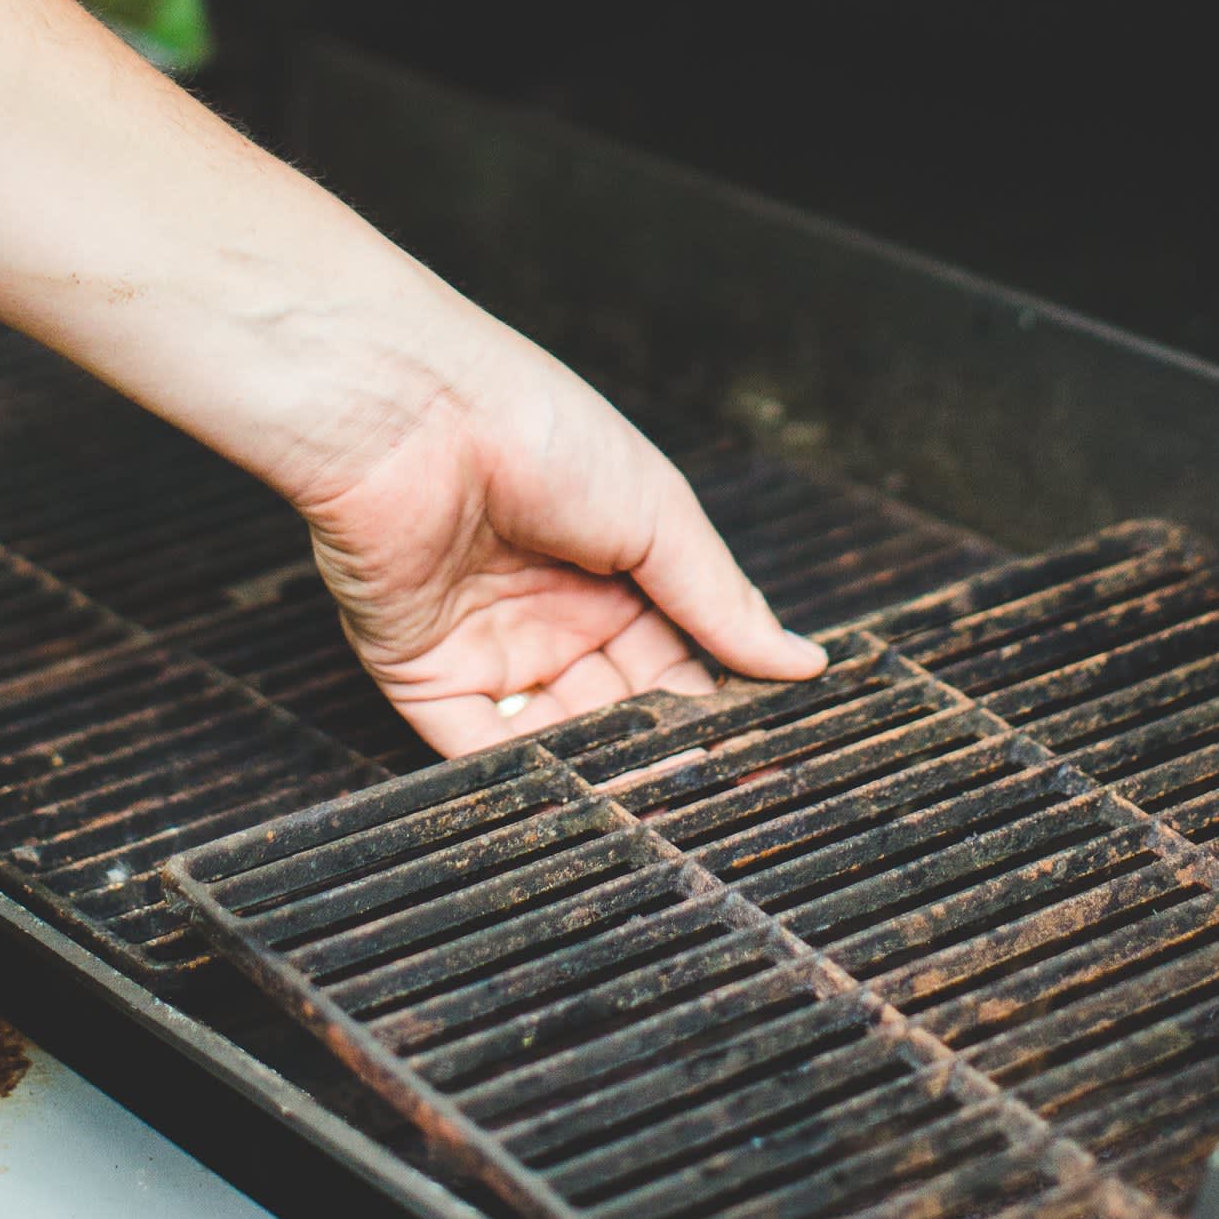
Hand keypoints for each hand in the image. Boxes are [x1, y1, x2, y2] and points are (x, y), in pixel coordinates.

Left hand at [283, 312, 827, 756]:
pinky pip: (474, 749)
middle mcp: (553, 609)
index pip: (676, 656)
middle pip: (618, 706)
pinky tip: (575, 797)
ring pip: (555, 737)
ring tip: (649, 801)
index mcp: (614, 563)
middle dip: (657, 748)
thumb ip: (721, 601)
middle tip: (704, 789)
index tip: (752, 751)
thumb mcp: (657, 512)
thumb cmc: (537, 429)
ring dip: (599, 771)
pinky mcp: (422, 675)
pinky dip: (521, 778)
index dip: (710, 703)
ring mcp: (488, 645)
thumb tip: (802, 661)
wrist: (415, 417)